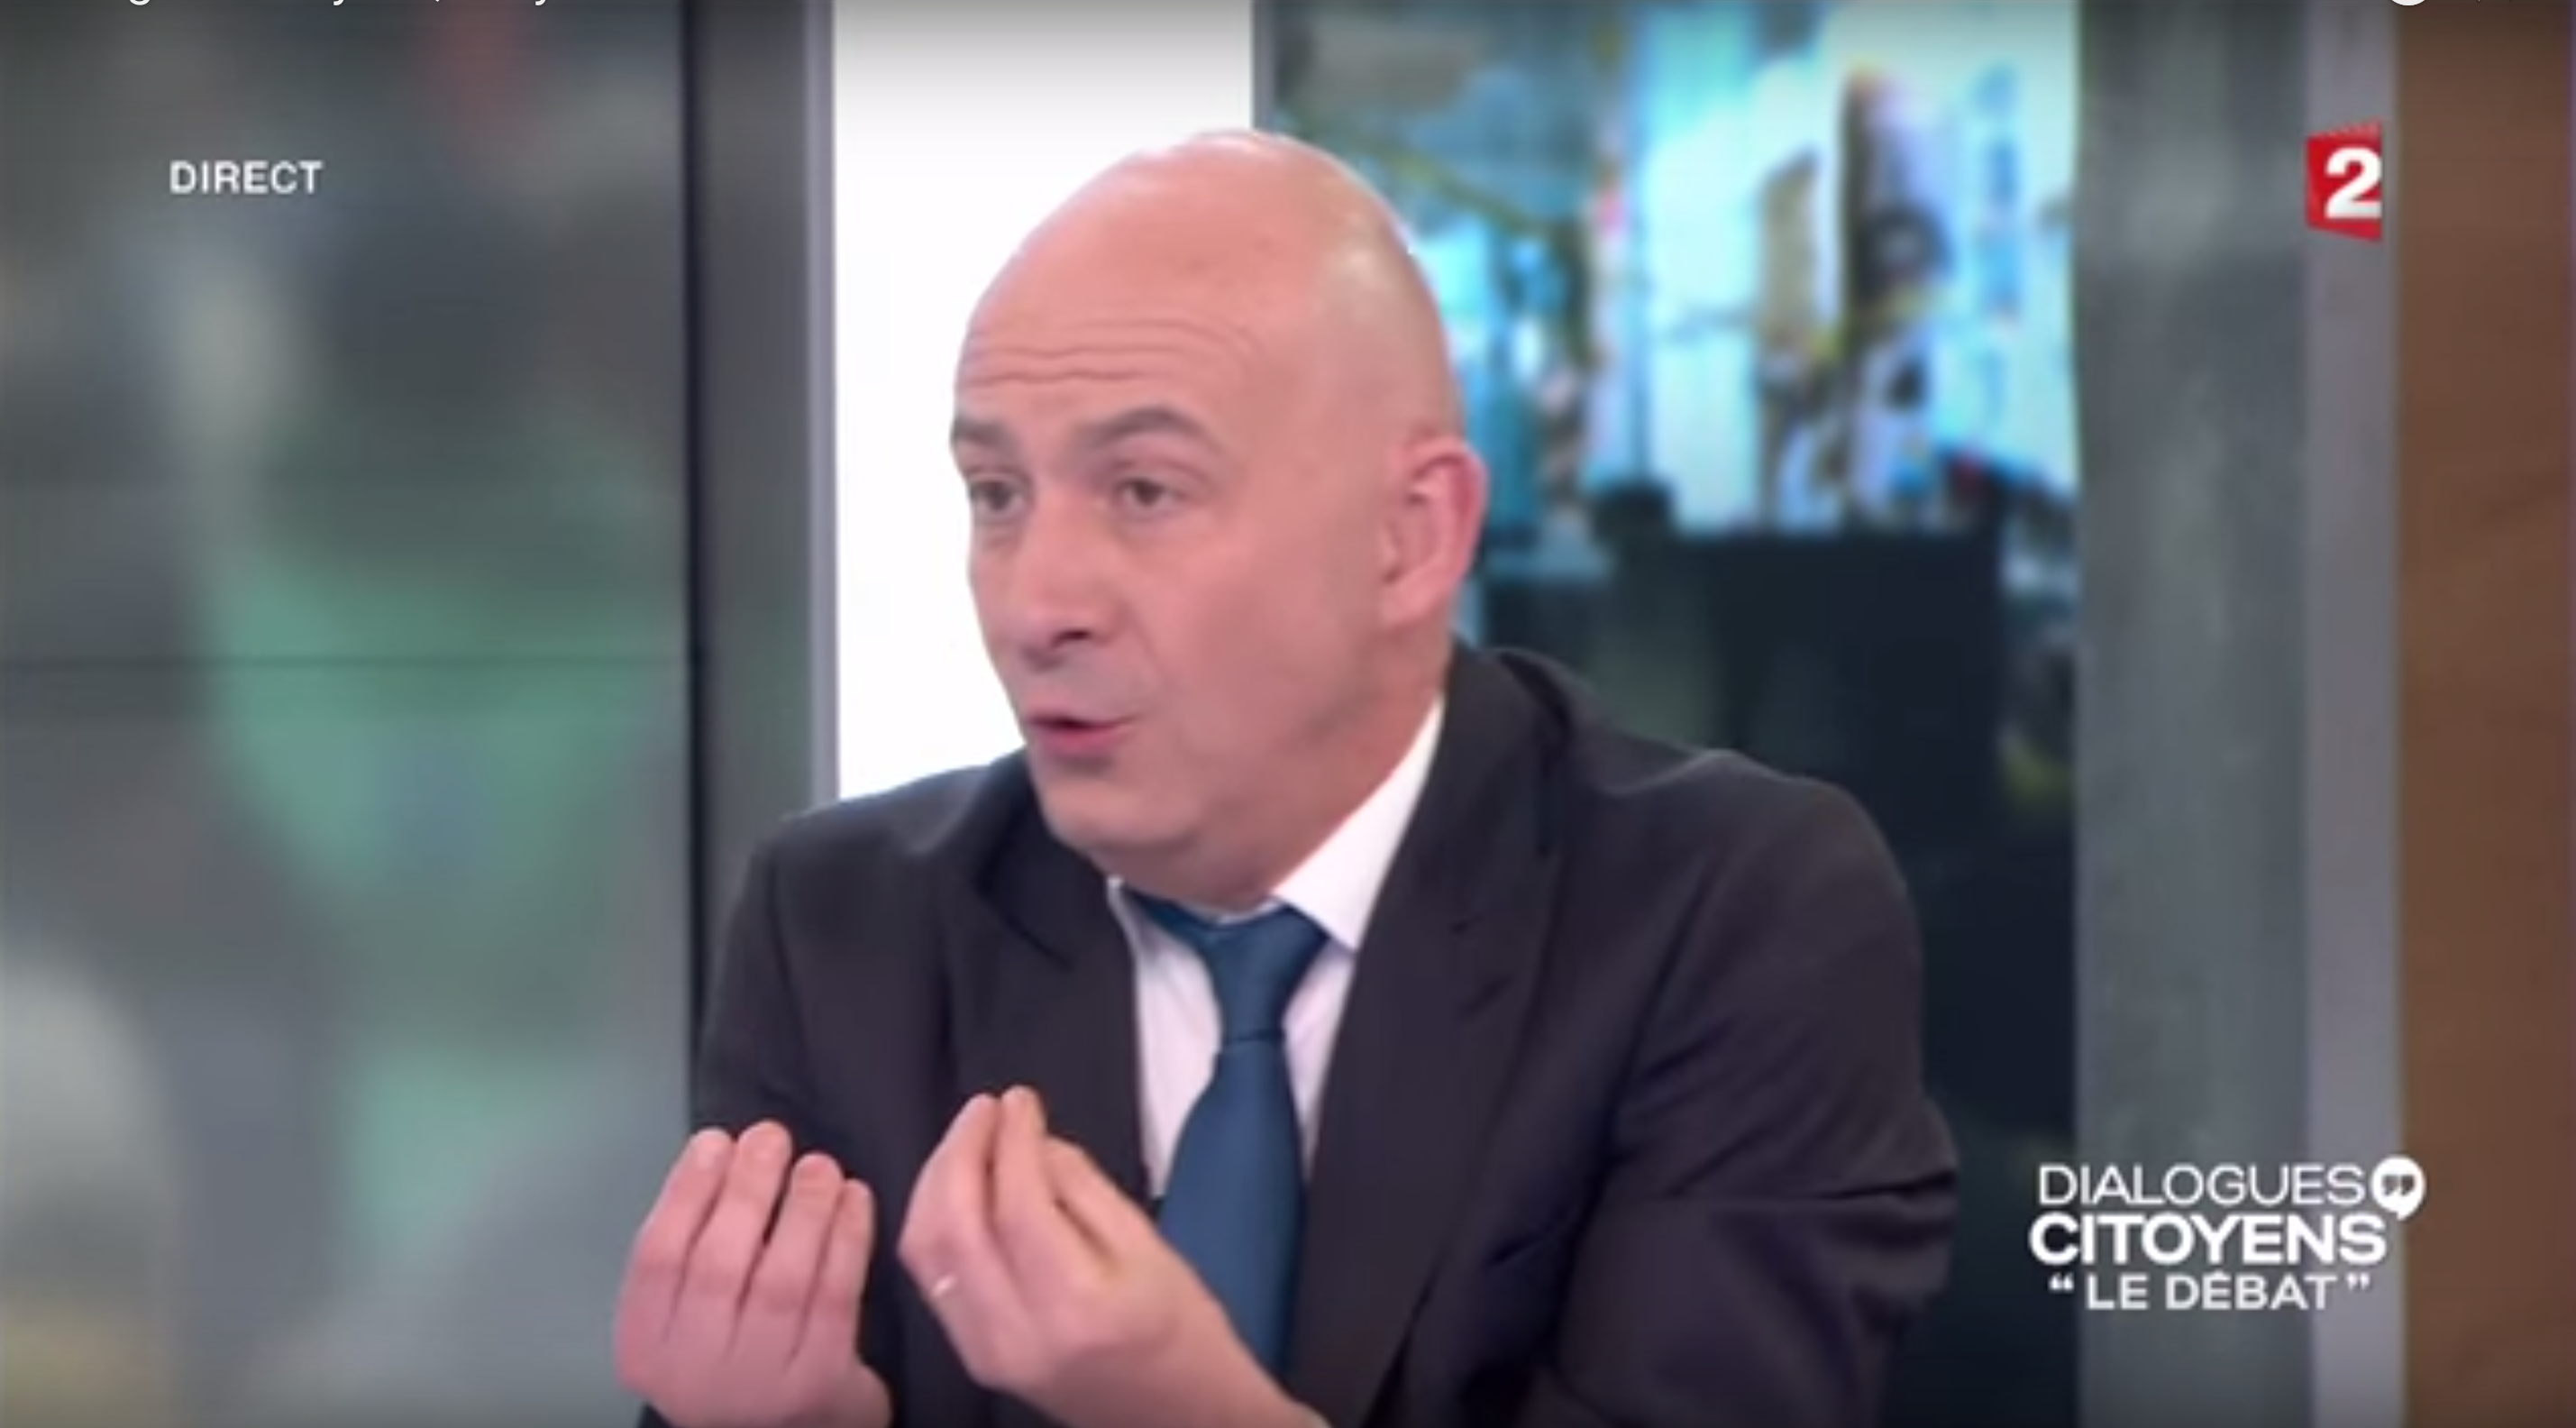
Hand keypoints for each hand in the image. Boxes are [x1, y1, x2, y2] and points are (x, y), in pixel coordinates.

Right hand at [614, 1122, 891, 1427]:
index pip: (657, 1259)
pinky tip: (854, 1200)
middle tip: (771, 1136)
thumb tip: (726, 1153)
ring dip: (803, 1208)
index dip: (686, 1191)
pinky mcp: (819, 1382)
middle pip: (719, 1265)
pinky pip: (835, 1297)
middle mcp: (693, 1369)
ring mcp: (758, 1381)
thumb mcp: (691, 1313)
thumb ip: (696, 1249)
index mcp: (647, 1344)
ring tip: (818, 1165)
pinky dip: (847, 1239)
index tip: (715, 1141)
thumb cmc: (739, 1352)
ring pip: (782, 1279)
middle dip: (747, 1189)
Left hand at [898, 1088, 1317, 1427]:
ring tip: (971, 1136)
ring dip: (939, 1182)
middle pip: (954, 1225)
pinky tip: (961, 1186)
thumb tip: (1028, 1138)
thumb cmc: (1185, 1331)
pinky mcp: (974, 1356)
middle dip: (961, 1152)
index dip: (1011, 1140)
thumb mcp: (1152, 1248)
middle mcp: (1016, 1334)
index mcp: (1076, 1306)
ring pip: (928, 1250)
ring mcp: (986, 1352)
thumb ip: (1082, 1189)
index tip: (1021, 1099)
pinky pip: (934, 1276)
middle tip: (987, 1108)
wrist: (1180, 1419)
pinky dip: (937, 1220)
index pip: (1017, 1204)